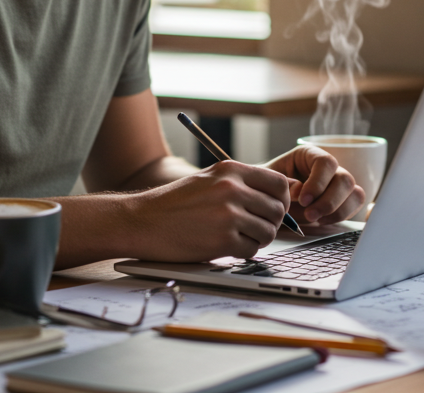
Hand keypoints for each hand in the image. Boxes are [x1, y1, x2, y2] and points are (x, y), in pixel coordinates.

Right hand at [124, 161, 291, 260]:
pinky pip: (251, 250)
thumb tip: (276, 196)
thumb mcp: (209, 179)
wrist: (142, 221)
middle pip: (277, 210)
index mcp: (231, 170)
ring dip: (258, 239)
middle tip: (256, 228)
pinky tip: (227, 247)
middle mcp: (232, 189)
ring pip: (267, 232)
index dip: (281, 200)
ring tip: (239, 238)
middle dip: (271, 223)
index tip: (274, 209)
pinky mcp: (222, 240)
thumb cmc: (173, 204)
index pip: (279, 183)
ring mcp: (228, 214)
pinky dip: (243, 252)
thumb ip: (240, 183)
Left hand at [262, 147, 364, 225]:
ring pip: (355, 193)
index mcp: (309, 155)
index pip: (326, 162)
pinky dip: (341, 216)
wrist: (266, 200)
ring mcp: (337, 183)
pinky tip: (321, 220)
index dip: (318, 182)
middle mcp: (327, 168)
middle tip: (309, 215)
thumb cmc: (267, 187)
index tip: (303, 200)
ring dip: (337, 210)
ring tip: (315, 220)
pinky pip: (355, 205)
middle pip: (345, 179)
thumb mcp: (267, 182)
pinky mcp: (342, 199)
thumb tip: (299, 189)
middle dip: (328, 201)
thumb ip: (282, 183)